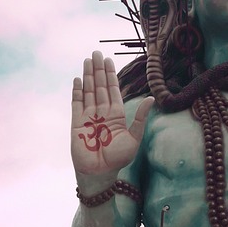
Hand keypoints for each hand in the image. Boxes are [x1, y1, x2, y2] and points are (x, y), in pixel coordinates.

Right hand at [71, 51, 153, 176]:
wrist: (99, 172)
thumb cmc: (118, 159)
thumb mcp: (134, 138)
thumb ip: (140, 118)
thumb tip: (151, 99)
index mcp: (116, 115)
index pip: (113, 90)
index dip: (111, 75)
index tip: (109, 60)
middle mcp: (102, 113)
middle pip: (99, 87)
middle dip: (98, 70)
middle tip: (96, 53)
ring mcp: (88, 116)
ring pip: (88, 91)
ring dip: (87, 76)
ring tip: (87, 60)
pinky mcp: (77, 122)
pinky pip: (76, 103)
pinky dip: (77, 91)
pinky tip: (78, 79)